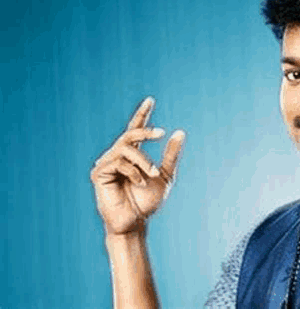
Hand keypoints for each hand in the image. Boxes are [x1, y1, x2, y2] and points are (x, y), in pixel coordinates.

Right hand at [91, 97, 184, 234]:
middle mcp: (118, 156)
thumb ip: (171, 155)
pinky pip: (118, 162)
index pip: (136, 129)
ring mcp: (107, 163)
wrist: (136, 222)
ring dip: (143, 160)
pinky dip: (133, 171)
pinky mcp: (98, 173)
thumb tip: (179, 131)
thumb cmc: (147, 202)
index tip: (151, 100)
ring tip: (152, 174)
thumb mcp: (165, 175)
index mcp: (132, 155)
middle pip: (130, 134)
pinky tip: (139, 182)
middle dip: (146, 131)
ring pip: (126, 148)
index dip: (142, 114)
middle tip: (160, 133)